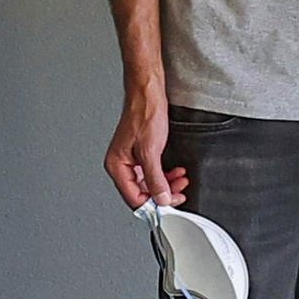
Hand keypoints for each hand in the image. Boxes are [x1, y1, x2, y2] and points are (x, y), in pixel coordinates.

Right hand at [104, 78, 184, 207]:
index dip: (152, 204)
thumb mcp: (151, 152)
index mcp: (117, 166)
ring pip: (150, 183)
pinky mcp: (142, 153)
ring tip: (181, 181)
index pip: (133, 198)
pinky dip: (166, 174)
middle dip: (163, 193)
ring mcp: (132, 159)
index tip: (168, 205)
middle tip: (179, 193)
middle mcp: (121, 164)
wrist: (148, 93)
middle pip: (142, 192)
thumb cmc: (143, 113)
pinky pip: (154, 172)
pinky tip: (177, 173)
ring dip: (167, 184)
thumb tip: (161, 199)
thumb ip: (156, 179)